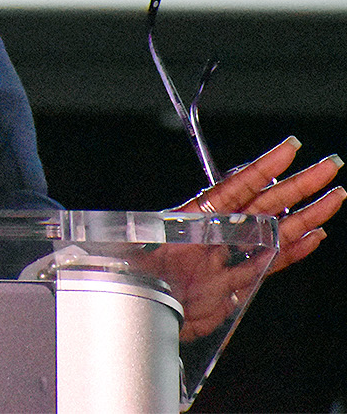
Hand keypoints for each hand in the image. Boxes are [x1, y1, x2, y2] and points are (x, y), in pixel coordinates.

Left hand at [148, 137, 343, 340]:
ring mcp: (230, 255)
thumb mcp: (139, 246)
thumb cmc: (137, 276)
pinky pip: (273, 262)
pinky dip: (295, 250)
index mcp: (194, 216)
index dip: (264, 167)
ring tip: (334, 197)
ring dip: (307, 214)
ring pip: (277, 230)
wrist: (144, 314)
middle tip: (328, 166)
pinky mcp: (239, 283)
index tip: (289, 150)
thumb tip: (142, 217)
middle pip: (265, 202)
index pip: (236, 186)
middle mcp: (217, 232)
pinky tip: (315, 236)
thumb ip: (147, 233)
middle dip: (299, 184)